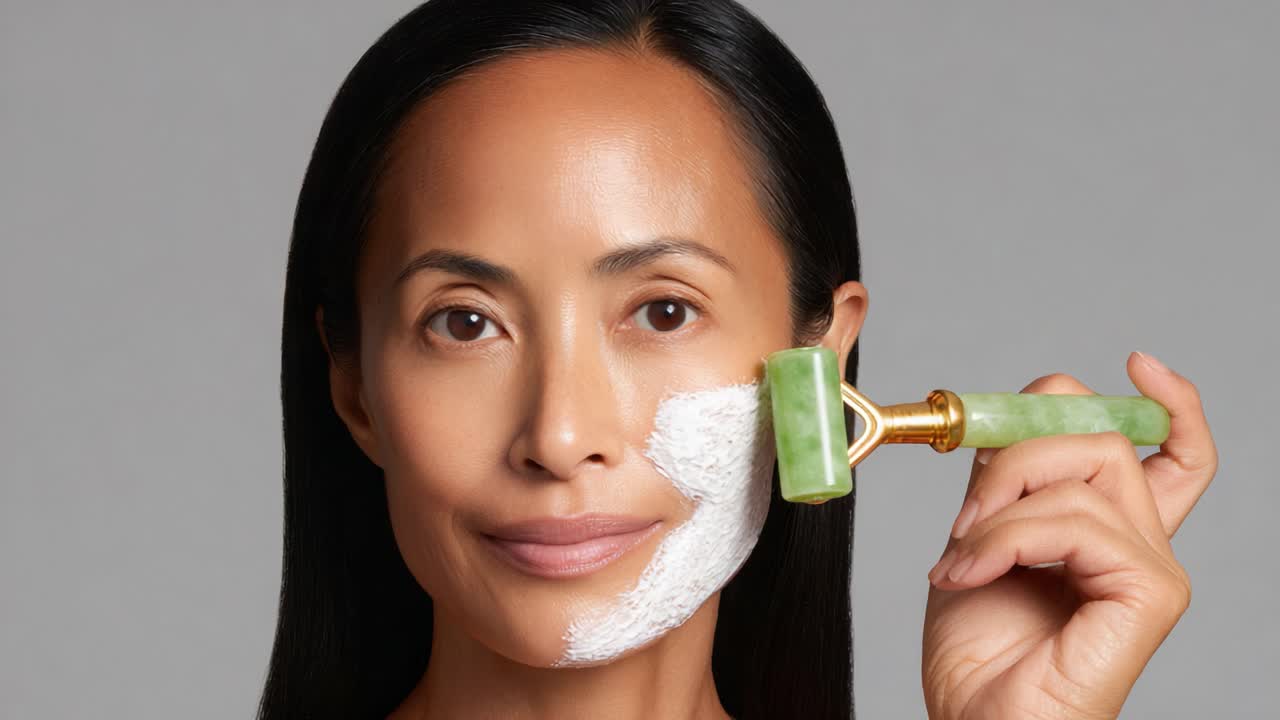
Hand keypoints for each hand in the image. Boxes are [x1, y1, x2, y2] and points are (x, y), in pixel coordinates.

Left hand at [921, 352, 1217, 719]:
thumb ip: (1006, 481)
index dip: (1166, 400)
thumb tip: (1013, 415)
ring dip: (997, 506)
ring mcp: (1153, 568)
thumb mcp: (979, 540)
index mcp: (1109, 530)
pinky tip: (970, 573)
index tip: (1136, 361)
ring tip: (960, 557)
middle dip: (1016, 452)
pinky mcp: (1151, 593)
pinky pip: (1076, 521)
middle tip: (965, 513)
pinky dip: (1007, 538)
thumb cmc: (979, 653)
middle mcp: (1143, 543)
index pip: (1168, 448)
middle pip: (1103, 435)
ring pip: (1085, 468)